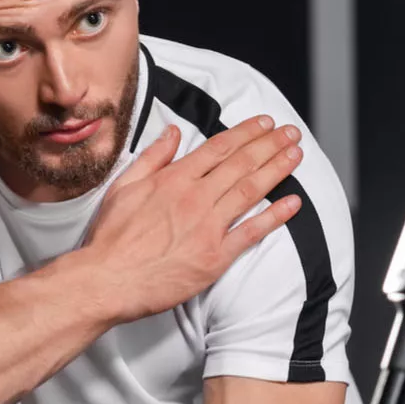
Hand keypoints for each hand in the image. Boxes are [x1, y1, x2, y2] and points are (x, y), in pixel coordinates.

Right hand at [76, 117, 303, 322]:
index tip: (264, 123)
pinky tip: (293, 202)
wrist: (108, 280)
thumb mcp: (124, 186)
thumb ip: (153, 157)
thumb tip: (172, 132)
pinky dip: (275, 216)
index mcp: (174, 179)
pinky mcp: (215, 257)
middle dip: (270, 144)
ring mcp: (208, 227)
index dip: (246, 132)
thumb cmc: (111, 238)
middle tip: (291, 132)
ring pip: (250, 190)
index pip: (218, 147)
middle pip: (241, 163)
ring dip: (277, 169)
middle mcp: (195, 198)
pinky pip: (251, 232)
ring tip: (296, 155)